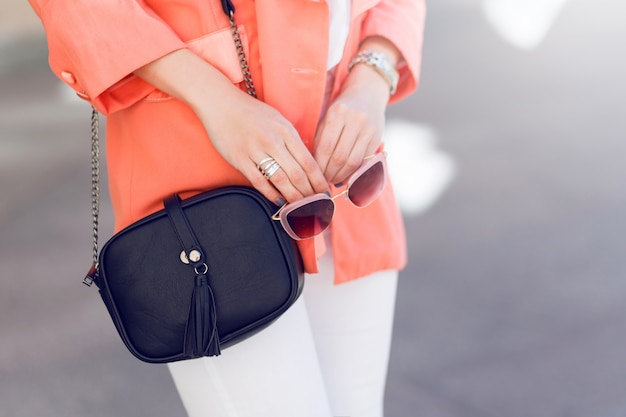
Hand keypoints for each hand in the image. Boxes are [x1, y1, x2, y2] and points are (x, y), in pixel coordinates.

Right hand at [135, 49, 327, 204]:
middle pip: (297, 174)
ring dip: (293, 197)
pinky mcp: (240, 159)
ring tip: (301, 208)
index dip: (319, 181)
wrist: (220, 103)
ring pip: (280, 180)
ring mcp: (255, 150)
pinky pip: (259, 182)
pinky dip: (271, 194)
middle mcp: (273, 141)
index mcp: (286, 131)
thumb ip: (292, 139)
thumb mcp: (278, 120)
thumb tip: (306, 161)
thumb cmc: (251, 112)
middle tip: (316, 206)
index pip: (308, 161)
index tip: (325, 192)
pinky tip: (279, 202)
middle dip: (309, 193)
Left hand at [314, 63, 389, 184]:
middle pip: (339, 157)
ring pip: (353, 161)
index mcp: (337, 113)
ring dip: (341, 175)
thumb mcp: (328, 117)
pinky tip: (345, 176)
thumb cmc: (341, 108)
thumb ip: (321, 138)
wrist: (368, 93)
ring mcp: (368, 129)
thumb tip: (315, 168)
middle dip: (329, 173)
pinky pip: (364, 160)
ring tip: (333, 180)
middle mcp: (354, 120)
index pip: (325, 147)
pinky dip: (354, 171)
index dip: (319, 166)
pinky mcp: (377, 137)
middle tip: (322, 182)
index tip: (313, 175)